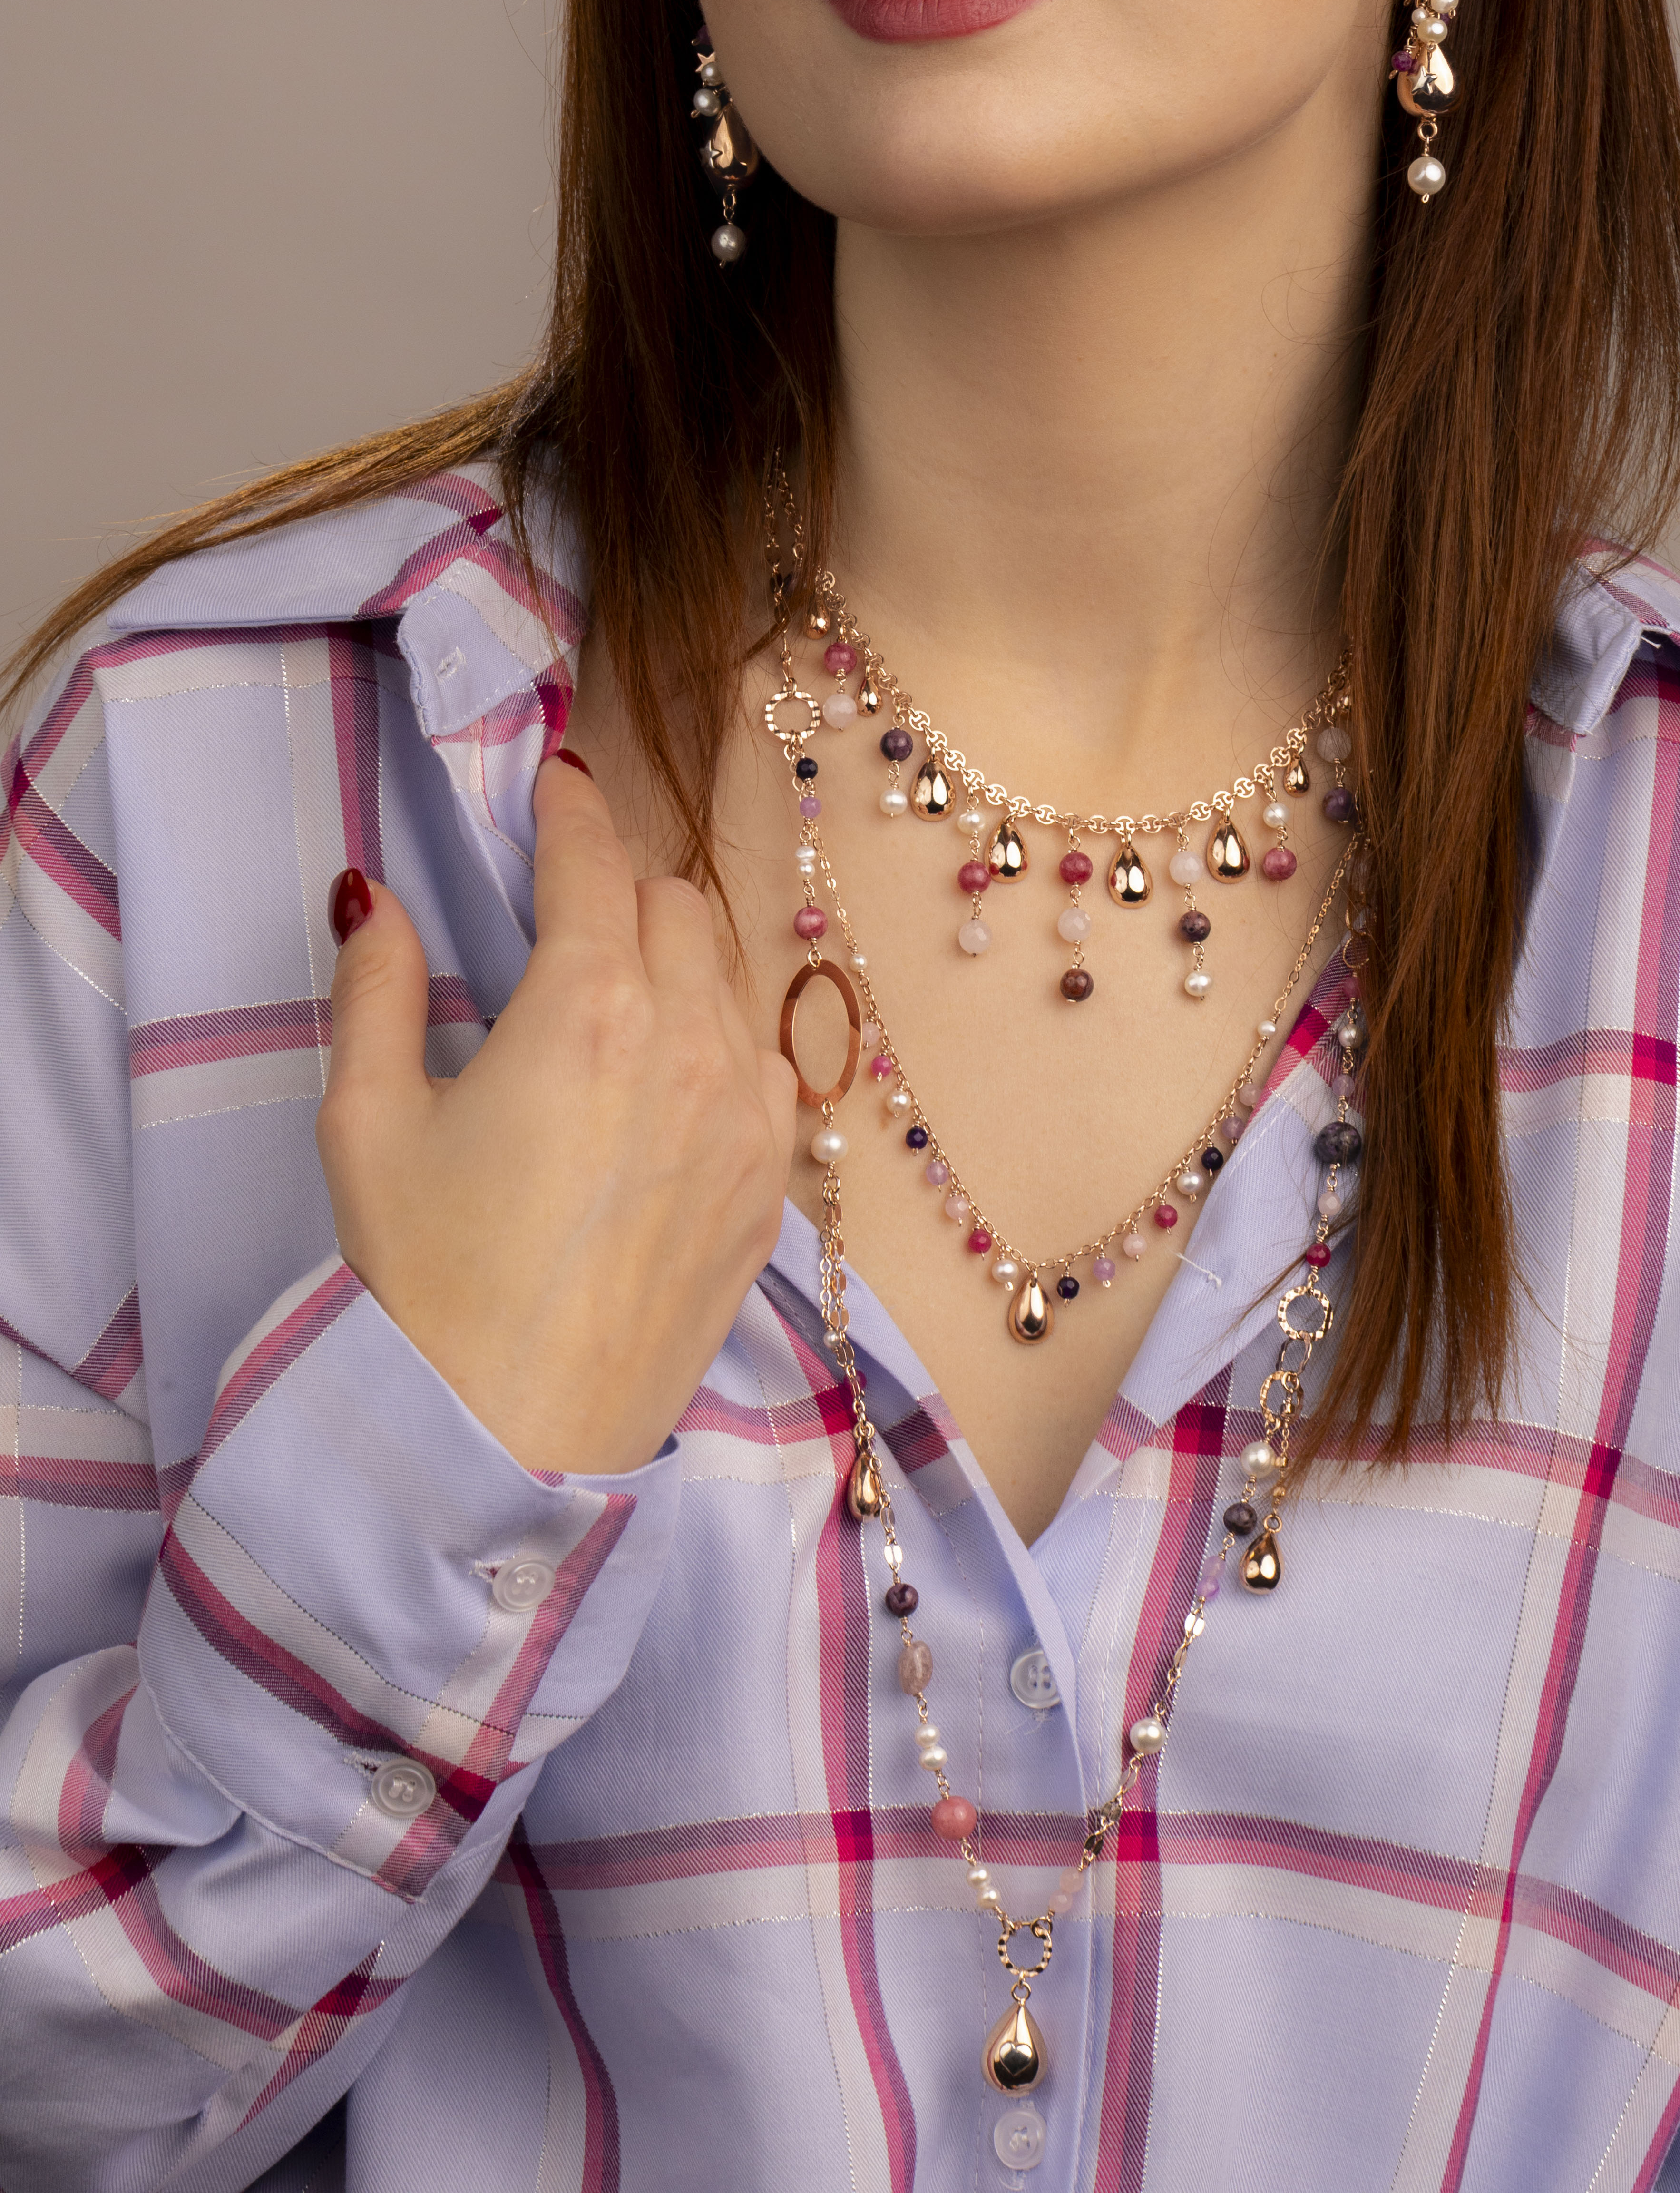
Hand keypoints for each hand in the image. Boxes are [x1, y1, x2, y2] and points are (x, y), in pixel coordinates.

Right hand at [315, 753, 798, 1473]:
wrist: (508, 1440)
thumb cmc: (423, 1287)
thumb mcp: (366, 1123)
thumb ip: (377, 988)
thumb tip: (378, 899)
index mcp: (587, 1011)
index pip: (593, 860)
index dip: (567, 809)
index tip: (554, 783)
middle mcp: (689, 1045)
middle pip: (675, 906)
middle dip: (620, 885)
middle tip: (566, 903)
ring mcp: (747, 1117)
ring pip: (732, 977)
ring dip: (676, 957)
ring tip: (615, 984)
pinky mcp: (769, 1183)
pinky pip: (764, 1064)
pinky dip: (719, 1038)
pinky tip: (665, 1071)